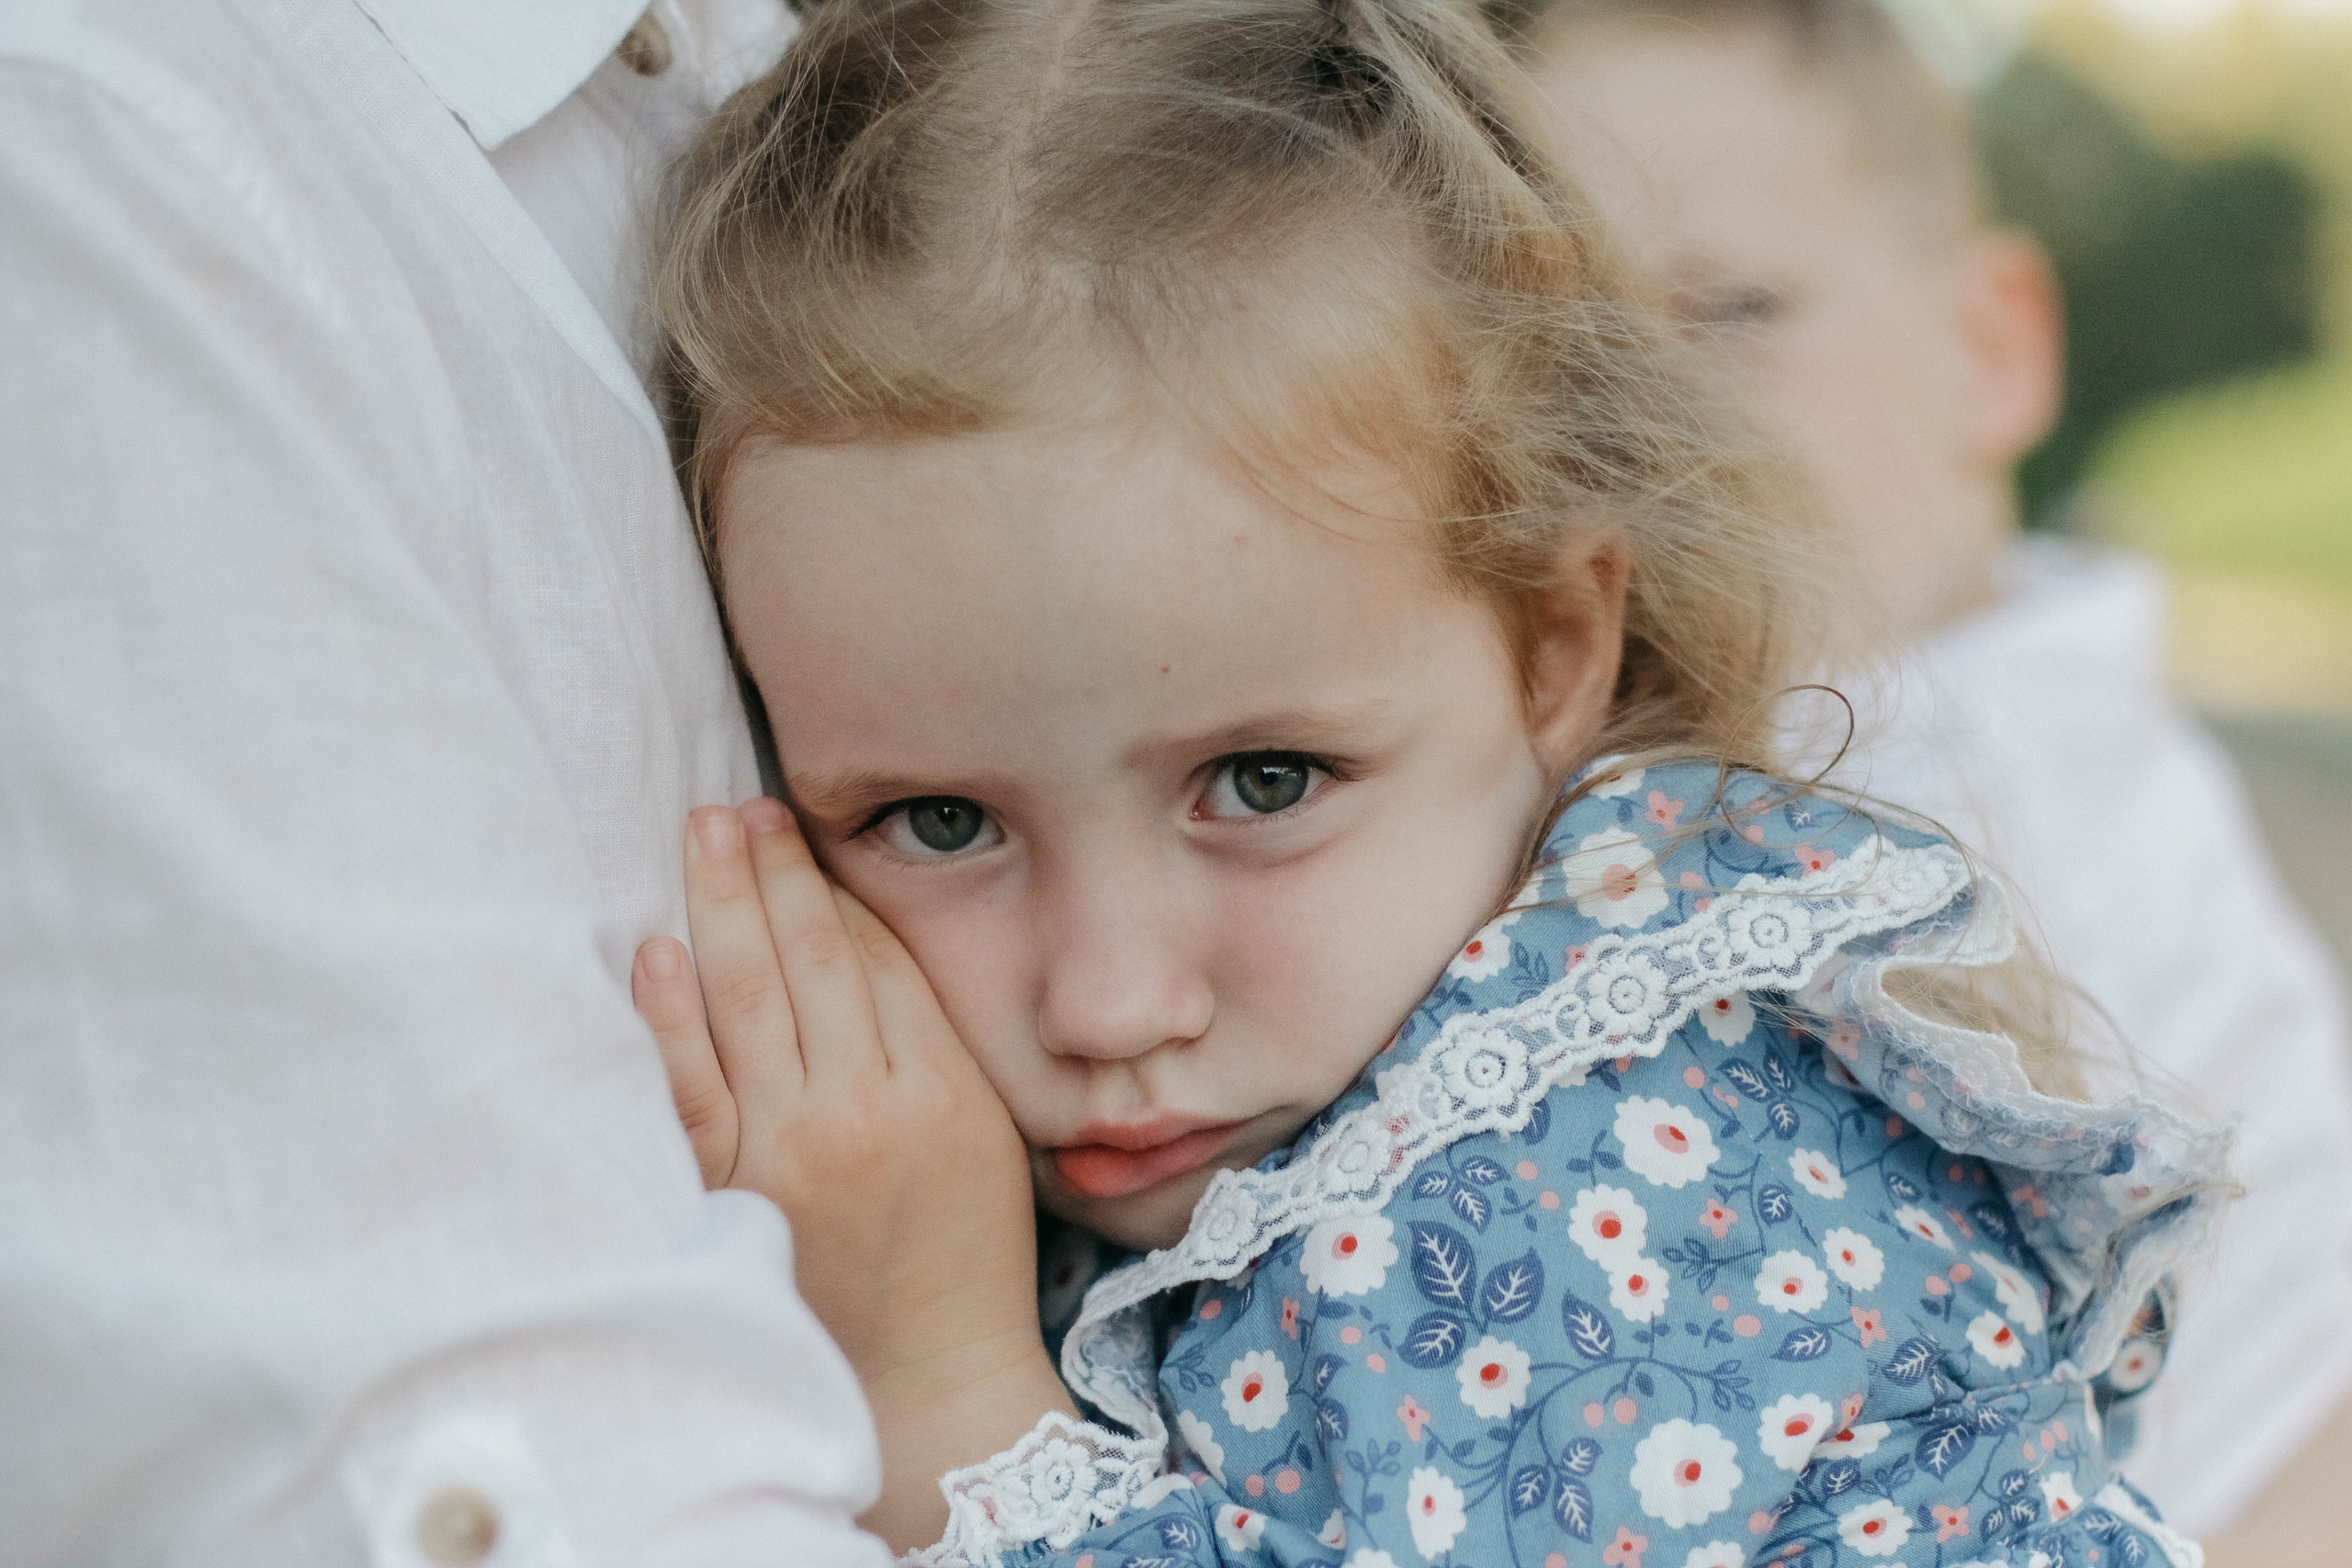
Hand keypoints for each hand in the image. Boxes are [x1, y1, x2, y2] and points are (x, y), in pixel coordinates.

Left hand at [632, 799, 1071, 1549]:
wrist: (928, 1375)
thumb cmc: (963, 1249)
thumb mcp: (983, 1132)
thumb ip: (932, 1038)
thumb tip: (859, 934)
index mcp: (942, 1092)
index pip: (880, 957)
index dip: (836, 881)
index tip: (801, 823)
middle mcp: (866, 1112)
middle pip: (814, 960)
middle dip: (773, 870)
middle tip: (739, 802)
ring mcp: (791, 1154)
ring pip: (749, 1004)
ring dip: (723, 909)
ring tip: (702, 833)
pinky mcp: (733, 1196)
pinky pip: (693, 1092)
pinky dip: (671, 1019)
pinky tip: (657, 951)